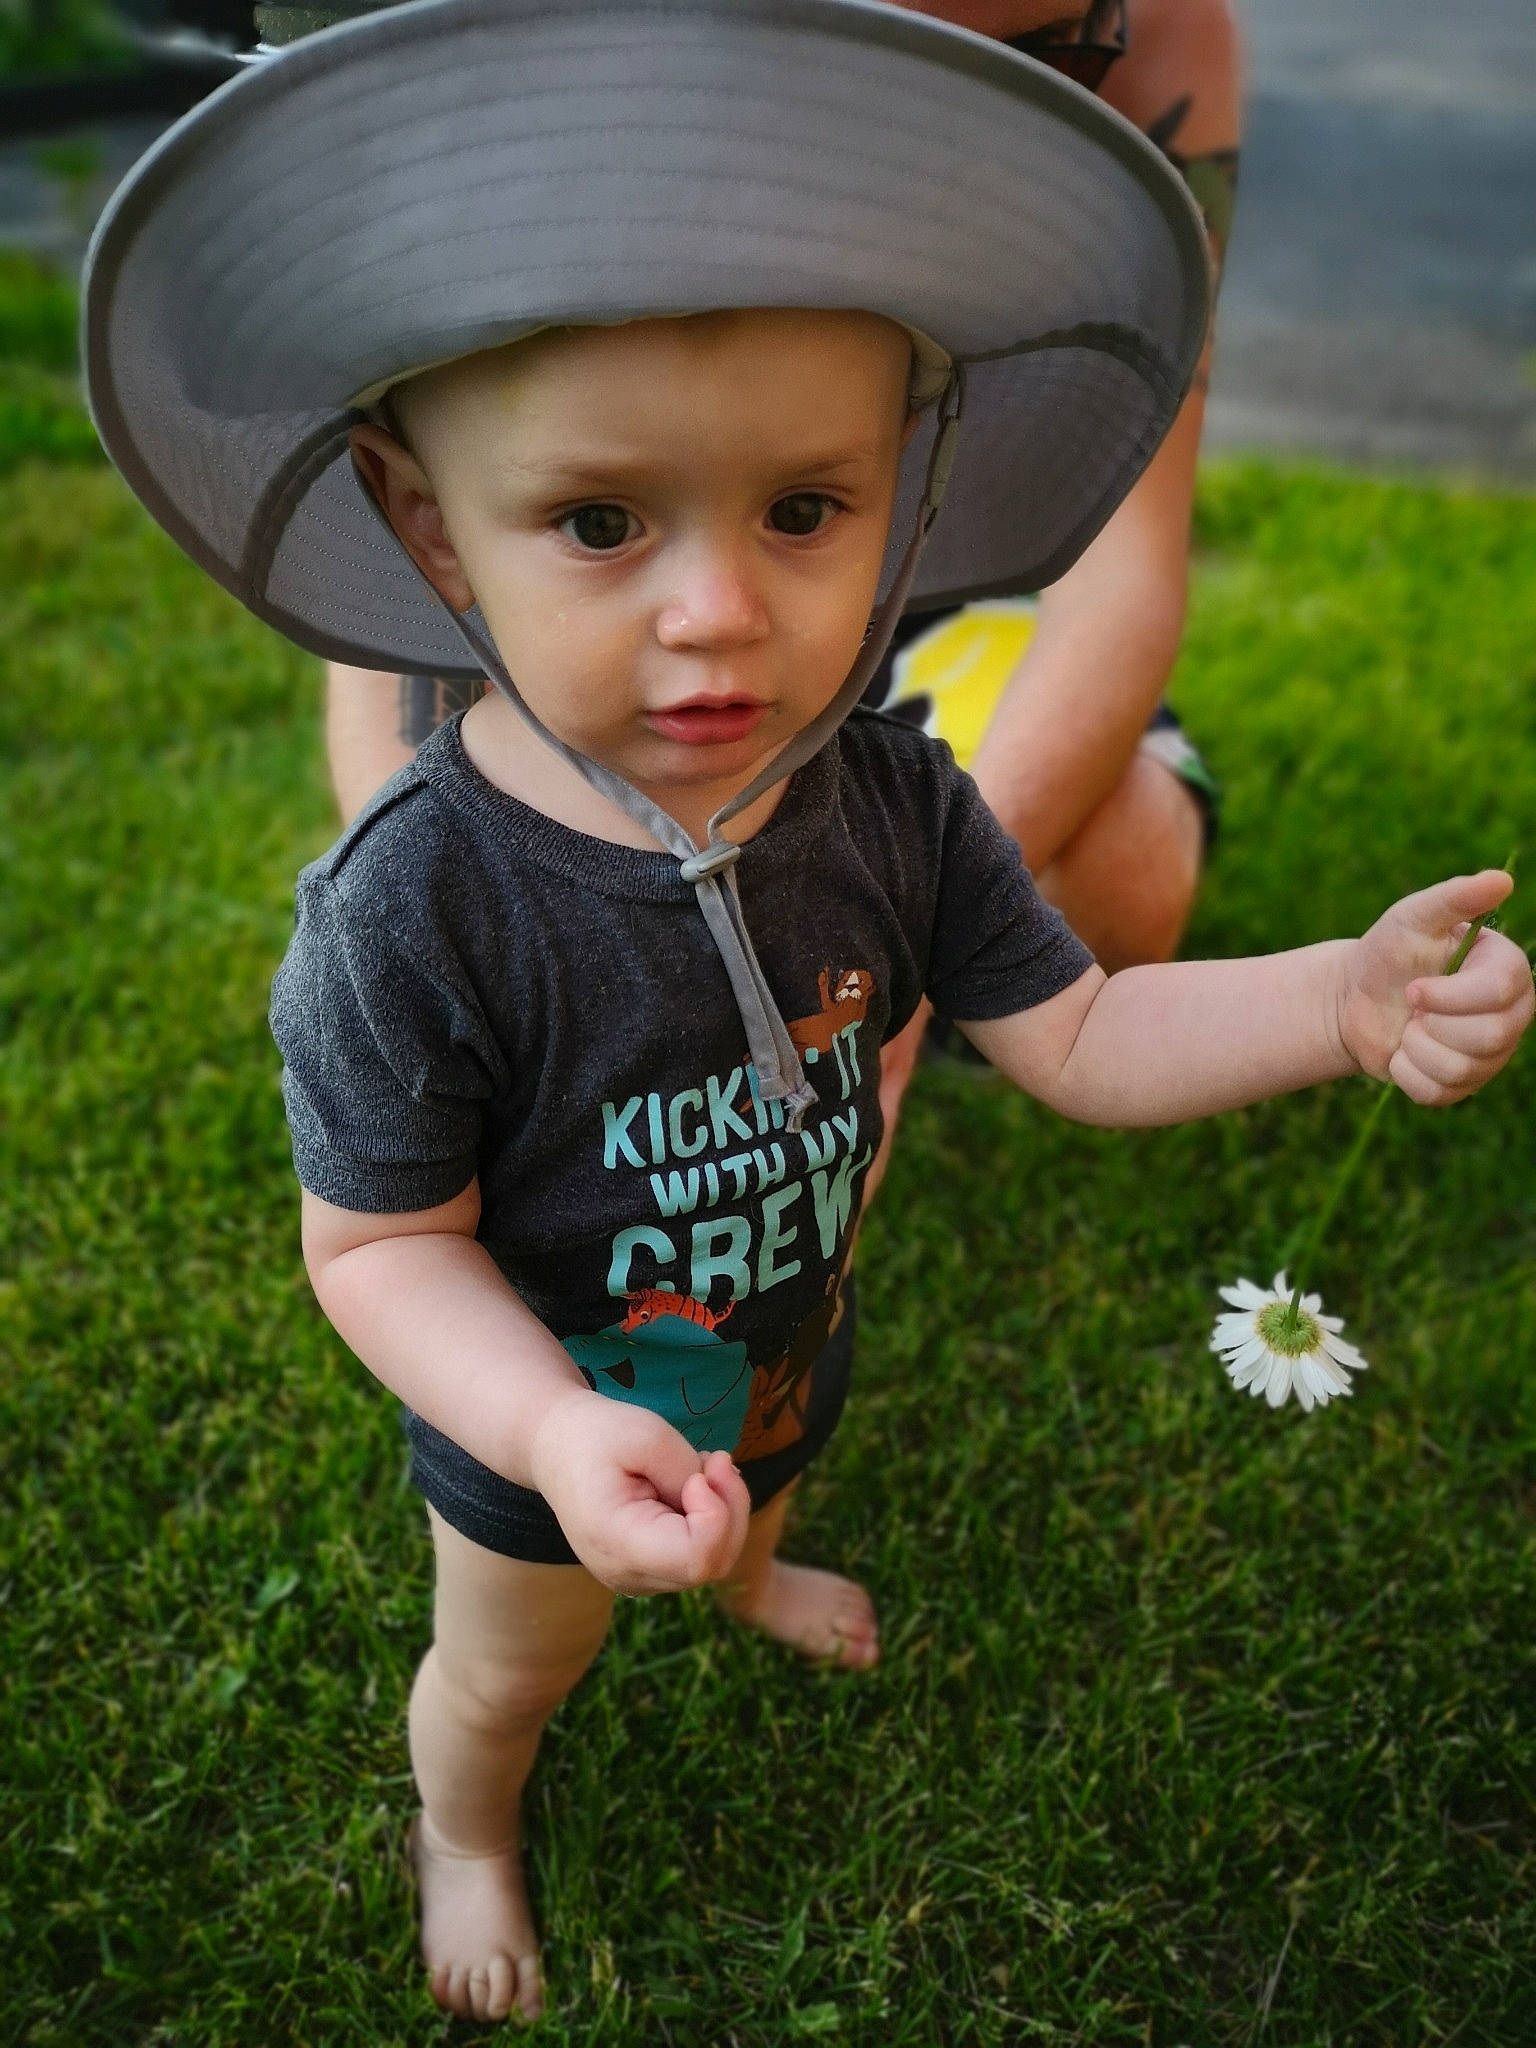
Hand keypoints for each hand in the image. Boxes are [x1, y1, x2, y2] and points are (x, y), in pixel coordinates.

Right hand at [528, 1388, 751, 1594]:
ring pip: (712, 1562)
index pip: (696, 1558)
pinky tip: (692, 1489)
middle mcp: (624, 1574)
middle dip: (729, 1509)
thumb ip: (686, 1472)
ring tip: (700, 1469)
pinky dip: (710, 1522)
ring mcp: (635, 1579)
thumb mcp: (646, 1434)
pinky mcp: (646, 1570)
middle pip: (712, 1564)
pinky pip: (699, 1556)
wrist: (554, 1447)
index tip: (701, 1475)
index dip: (717, 1516)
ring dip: (722, 1513)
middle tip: (715, 1460)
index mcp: (614, 1542)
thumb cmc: (596, 1435)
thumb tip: (715, 1507)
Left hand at [1337, 871, 1532, 1104]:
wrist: (1353, 1000)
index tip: (1414, 988)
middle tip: (1411, 1005)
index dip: (1449, 996)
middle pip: (1487, 1037)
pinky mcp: (1464, 1084)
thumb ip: (1454, 898)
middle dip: (1431, 1023)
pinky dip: (1406, 1073)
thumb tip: (1503, 879)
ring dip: (1415, 1047)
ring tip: (1408, 1027)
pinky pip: (1438, 1093)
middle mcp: (1512, 1014)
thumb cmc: (1387, 953)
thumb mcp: (1412, 918)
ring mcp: (1491, 1054)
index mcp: (1508, 971)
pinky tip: (1402, 1052)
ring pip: (1461, 1068)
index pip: (1498, 993)